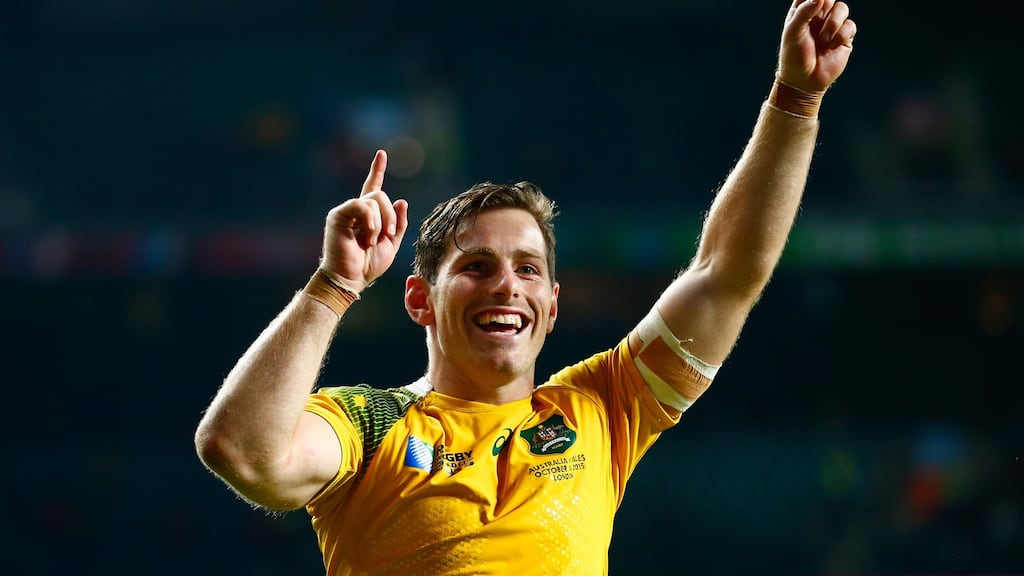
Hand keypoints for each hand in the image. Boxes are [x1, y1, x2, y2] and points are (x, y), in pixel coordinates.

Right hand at [319, 150, 409, 291]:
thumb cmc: (368, 265)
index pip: (373, 187)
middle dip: (391, 216)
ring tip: (373, 240)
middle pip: (381, 195)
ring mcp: (347, 211)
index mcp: (368, 216)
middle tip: (389, 234)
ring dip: (382, 222)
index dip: (377, 170)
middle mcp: (356, 210)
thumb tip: (402, 201)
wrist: (351, 278)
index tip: (381, 154)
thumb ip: (398, 223)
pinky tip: (368, 236)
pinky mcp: (338, 215)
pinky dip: (370, 221)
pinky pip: (362, 205)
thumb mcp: (392, 244)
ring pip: (374, 199)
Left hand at [778, 0, 856, 91]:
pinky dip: (841, 35)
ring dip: (833, 23)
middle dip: (826, 5)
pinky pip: (850, 25)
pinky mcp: (844, 37)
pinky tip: (831, 46)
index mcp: (802, 12)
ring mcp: (832, 26)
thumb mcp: (793, 32)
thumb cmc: (794, 56)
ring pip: (842, 8)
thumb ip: (804, 12)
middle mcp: (818, 16)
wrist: (805, 81)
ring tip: (824, 39)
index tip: (817, 3)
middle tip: (819, 15)